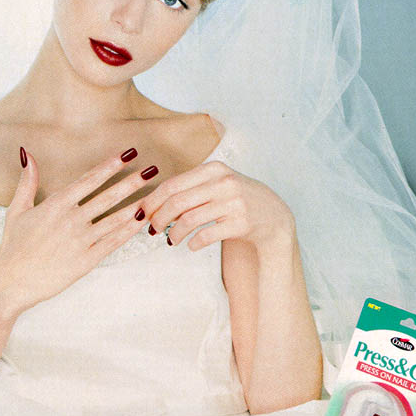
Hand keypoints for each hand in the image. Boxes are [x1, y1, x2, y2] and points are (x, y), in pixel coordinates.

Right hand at [0, 148, 157, 317]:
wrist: (11, 282)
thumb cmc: (13, 246)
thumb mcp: (17, 210)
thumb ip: (27, 182)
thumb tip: (27, 154)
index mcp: (55, 205)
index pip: (89, 180)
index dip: (110, 166)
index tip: (128, 154)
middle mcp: (71, 220)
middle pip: (108, 197)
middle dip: (132, 182)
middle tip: (152, 169)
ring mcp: (80, 241)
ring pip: (114, 219)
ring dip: (136, 205)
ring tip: (155, 195)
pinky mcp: (85, 260)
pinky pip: (112, 243)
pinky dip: (128, 231)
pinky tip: (141, 221)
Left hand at [140, 160, 294, 250]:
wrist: (274, 216)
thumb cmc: (237, 199)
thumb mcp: (218, 183)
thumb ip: (190, 188)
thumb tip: (153, 203)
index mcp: (214, 169)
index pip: (172, 185)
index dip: (152, 201)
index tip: (142, 213)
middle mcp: (224, 183)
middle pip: (177, 202)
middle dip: (158, 218)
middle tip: (151, 229)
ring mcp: (234, 203)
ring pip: (189, 220)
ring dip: (173, 233)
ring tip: (170, 240)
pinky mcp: (241, 224)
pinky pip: (206, 235)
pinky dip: (193, 243)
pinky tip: (190, 245)